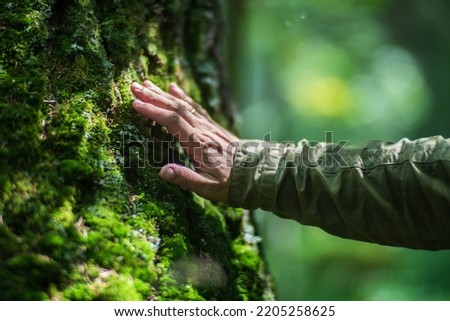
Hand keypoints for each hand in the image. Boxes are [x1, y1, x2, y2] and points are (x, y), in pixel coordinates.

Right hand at [130, 80, 237, 201]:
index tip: (135, 104)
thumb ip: (185, 178)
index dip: (153, 111)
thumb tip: (163, 171)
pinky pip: (195, 107)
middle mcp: (202, 130)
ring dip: (163, 94)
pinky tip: (173, 88)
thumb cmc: (229, 183)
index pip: (172, 122)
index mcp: (198, 144)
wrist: (255, 173)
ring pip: (184, 105)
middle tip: (134, 87)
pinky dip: (182, 97)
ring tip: (146, 84)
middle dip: (153, 97)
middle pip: (175, 108)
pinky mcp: (212, 126)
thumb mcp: (207, 187)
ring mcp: (208, 126)